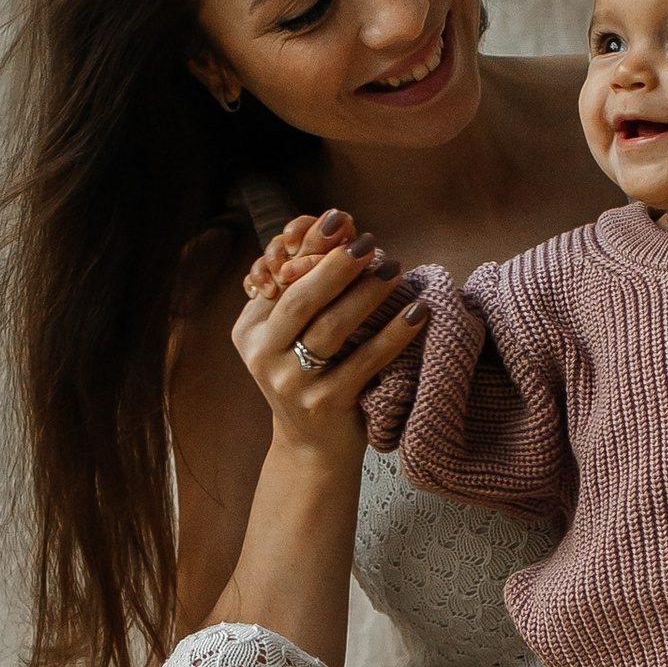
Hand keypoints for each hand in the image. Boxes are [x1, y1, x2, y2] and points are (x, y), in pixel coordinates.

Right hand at [232, 207, 426, 449]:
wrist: (310, 447)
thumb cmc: (308, 375)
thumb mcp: (293, 334)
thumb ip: (303, 287)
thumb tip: (336, 226)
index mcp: (250, 330)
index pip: (280, 279)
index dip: (309, 247)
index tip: (340, 219)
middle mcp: (263, 356)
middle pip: (301, 299)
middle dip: (336, 265)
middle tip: (369, 242)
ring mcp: (292, 383)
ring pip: (332, 328)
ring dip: (367, 294)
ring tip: (395, 269)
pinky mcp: (325, 405)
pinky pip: (365, 362)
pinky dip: (393, 335)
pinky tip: (416, 314)